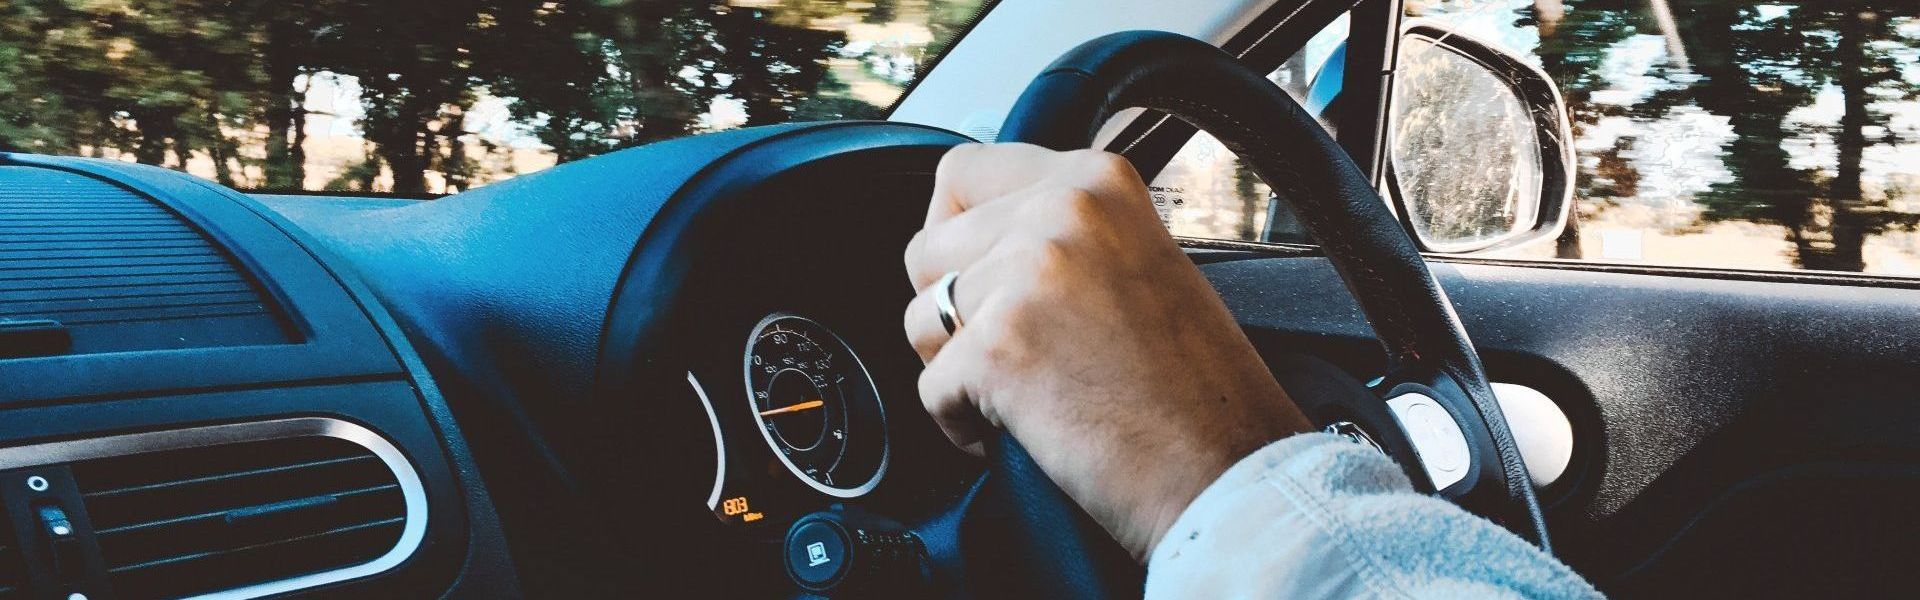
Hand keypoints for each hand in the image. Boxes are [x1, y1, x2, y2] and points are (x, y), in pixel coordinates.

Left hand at [903, 143, 1312, 559]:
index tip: (979, 277)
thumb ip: (1061, 232)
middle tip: (1015, 353)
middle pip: (926, 249)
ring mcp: (1027, 276)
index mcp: (1096, 180)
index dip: (953, 233)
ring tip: (1027, 393)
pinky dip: (963, 423)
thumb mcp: (1138, 260)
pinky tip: (1028, 430)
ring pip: (920, 318)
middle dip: (951, 310)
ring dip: (954, 367)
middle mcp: (1060, 211)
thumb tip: (973, 234)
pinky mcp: (996, 348)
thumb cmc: (1195, 389)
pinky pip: (929, 388)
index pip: (961, 171)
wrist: (1228, 471)